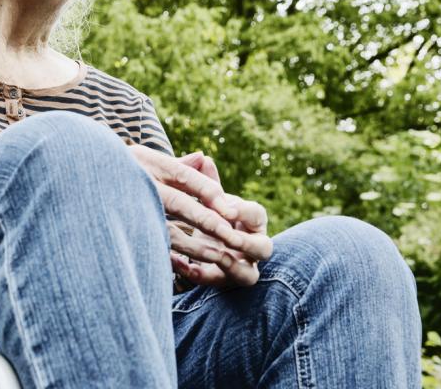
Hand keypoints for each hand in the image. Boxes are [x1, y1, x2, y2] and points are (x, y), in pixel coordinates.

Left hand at [170, 152, 269, 284]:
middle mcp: (253, 246)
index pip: (258, 214)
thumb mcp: (210, 198)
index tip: (228, 209)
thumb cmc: (212, 212)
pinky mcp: (224, 281)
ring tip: (207, 255)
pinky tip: (177, 262)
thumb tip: (202, 158)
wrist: (204, 239)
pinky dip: (197, 274)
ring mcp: (241, 266)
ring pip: (248, 275)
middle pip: (264, 249)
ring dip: (229, 265)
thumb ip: (207, 182)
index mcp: (252, 221)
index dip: (245, 213)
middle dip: (246, 243)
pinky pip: (215, 282)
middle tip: (227, 238)